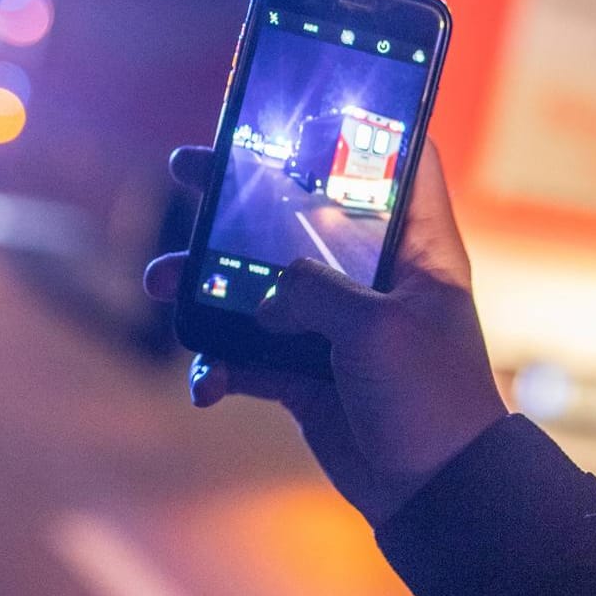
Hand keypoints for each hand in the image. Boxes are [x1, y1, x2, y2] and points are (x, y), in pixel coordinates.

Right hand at [143, 142, 508, 525]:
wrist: (435, 496)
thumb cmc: (430, 400)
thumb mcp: (375, 329)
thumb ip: (311, 290)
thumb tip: (263, 293)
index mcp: (417, 247)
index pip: (404, 161)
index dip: (368, 123)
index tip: (312, 99)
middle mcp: (375, 276)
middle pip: (303, 212)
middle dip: (242, 193)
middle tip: (189, 168)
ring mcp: (336, 325)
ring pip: (258, 283)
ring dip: (205, 284)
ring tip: (160, 282)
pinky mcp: (305, 373)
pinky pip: (246, 355)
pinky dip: (218, 365)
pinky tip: (207, 383)